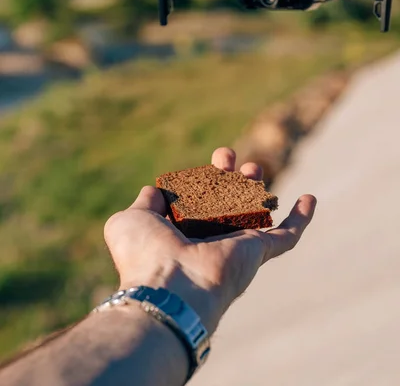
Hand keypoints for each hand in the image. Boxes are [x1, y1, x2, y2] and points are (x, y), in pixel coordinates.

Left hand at [104, 147, 315, 333]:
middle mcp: (210, 241)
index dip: (197, 181)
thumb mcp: (130, 220)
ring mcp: (236, 247)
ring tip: (252, 168)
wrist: (170, 286)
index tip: (188, 171)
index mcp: (181, 234)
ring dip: (256, 188)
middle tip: (225, 154)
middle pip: (226, 201)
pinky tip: (310, 199)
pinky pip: (287, 236)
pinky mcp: (258, 252)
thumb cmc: (145, 254)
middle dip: (227, 175)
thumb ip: (144, 202)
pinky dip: (301, 219)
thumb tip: (155, 190)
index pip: (195, 202)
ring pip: (254, 213)